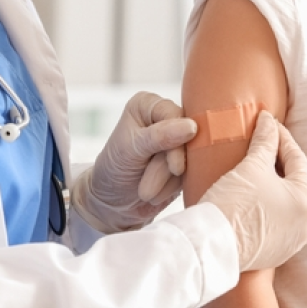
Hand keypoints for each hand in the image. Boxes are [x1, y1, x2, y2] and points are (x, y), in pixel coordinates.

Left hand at [69, 91, 197, 233]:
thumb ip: (160, 136)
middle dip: (168, 168)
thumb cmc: (114, 170)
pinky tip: (158, 194)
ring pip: (192, 157)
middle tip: (146, 191)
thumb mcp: (131, 150)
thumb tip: (192, 126)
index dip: (177, 142)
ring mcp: (178, 140)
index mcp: (148, 105)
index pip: (176, 115)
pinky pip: (194, 171)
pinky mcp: (185, 160)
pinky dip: (175, 187)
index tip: (174, 168)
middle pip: (188, 137)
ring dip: (170, 181)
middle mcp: (165, 117)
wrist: (112, 203)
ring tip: (146, 192)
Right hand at [199, 112, 306, 270]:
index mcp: (306, 198)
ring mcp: (297, 238)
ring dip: (295, 186)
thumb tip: (268, 120)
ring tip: (275, 173)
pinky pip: (293, 222)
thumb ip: (265, 141)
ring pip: (306, 204)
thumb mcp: (251, 166)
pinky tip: (269, 197)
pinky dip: (286, 206)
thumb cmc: (233, 204)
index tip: (268, 124)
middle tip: (276, 149)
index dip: (281, 138)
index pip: (298, 158)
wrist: (212, 245)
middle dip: (296, 163)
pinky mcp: (283, 250)